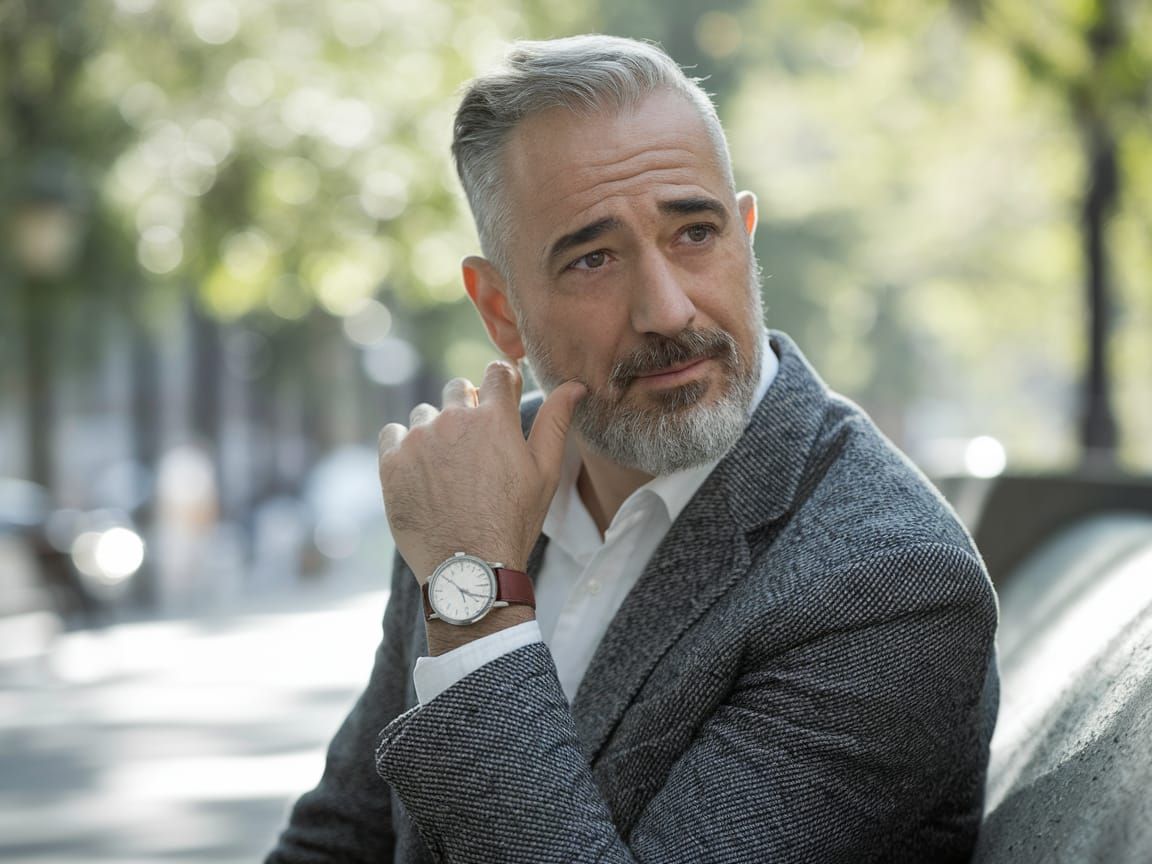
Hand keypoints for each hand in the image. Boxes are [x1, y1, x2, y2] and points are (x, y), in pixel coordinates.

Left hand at [377, 360, 585, 583]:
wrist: (468, 568)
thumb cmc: (513, 522)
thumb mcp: (544, 473)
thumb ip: (556, 422)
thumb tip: (574, 385)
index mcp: (495, 419)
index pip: (496, 372)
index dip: (500, 384)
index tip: (499, 401)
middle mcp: (454, 420)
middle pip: (457, 388)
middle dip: (466, 408)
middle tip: (474, 447)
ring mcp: (419, 439)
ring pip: (424, 413)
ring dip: (434, 430)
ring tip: (446, 470)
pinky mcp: (391, 461)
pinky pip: (393, 434)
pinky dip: (404, 447)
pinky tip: (419, 474)